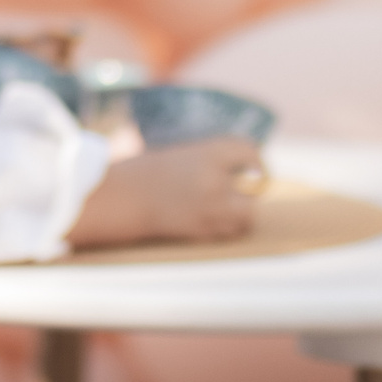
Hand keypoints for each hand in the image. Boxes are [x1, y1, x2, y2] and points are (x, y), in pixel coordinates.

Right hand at [69, 137, 261, 247]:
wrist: (124, 197)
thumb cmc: (152, 172)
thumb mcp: (187, 154)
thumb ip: (220, 159)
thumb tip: (257, 175)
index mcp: (209, 151)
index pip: (249, 152)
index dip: (256, 161)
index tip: (253, 167)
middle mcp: (213, 177)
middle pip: (257, 185)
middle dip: (251, 189)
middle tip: (241, 190)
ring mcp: (210, 206)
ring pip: (248, 213)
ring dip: (242, 211)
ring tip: (228, 208)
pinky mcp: (203, 228)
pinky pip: (231, 230)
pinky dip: (228, 227)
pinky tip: (213, 220)